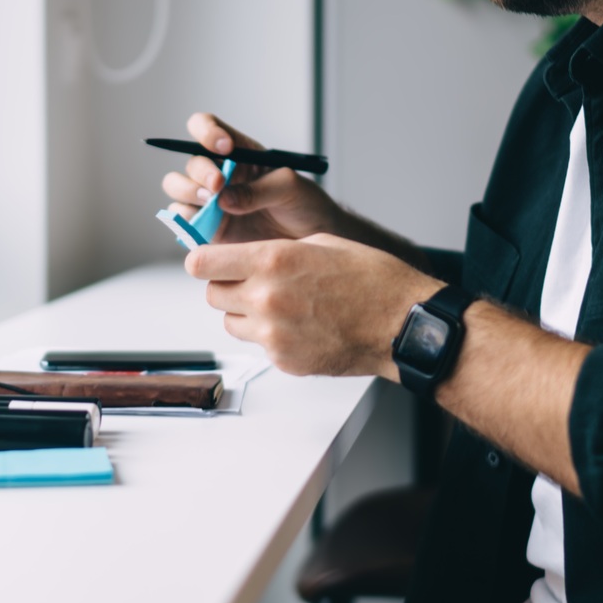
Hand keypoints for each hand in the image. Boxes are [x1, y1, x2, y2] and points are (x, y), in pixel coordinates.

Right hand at [160, 112, 343, 243]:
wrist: (312, 239)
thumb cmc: (305, 205)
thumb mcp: (290, 188)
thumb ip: (260, 190)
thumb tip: (224, 199)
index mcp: (239, 152)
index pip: (207, 127)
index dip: (207, 131)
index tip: (224, 146)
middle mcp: (220, 173)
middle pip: (191, 161)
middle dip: (200, 171)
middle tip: (218, 185)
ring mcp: (211, 201)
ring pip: (178, 187)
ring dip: (189, 192)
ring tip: (212, 204)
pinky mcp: (208, 227)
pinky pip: (182, 220)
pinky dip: (186, 220)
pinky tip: (204, 224)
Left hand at [186, 234, 441, 377]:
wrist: (401, 323)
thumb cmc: (371, 279)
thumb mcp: (320, 242)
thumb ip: (273, 250)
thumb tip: (244, 257)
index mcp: (272, 260)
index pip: (201, 263)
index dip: (204, 261)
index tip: (209, 262)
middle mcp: (265, 298)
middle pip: (213, 295)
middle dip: (227, 286)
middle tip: (253, 282)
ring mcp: (273, 334)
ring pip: (231, 323)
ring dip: (246, 313)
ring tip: (281, 305)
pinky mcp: (283, 361)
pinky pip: (259, 345)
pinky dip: (272, 336)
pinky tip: (301, 326)